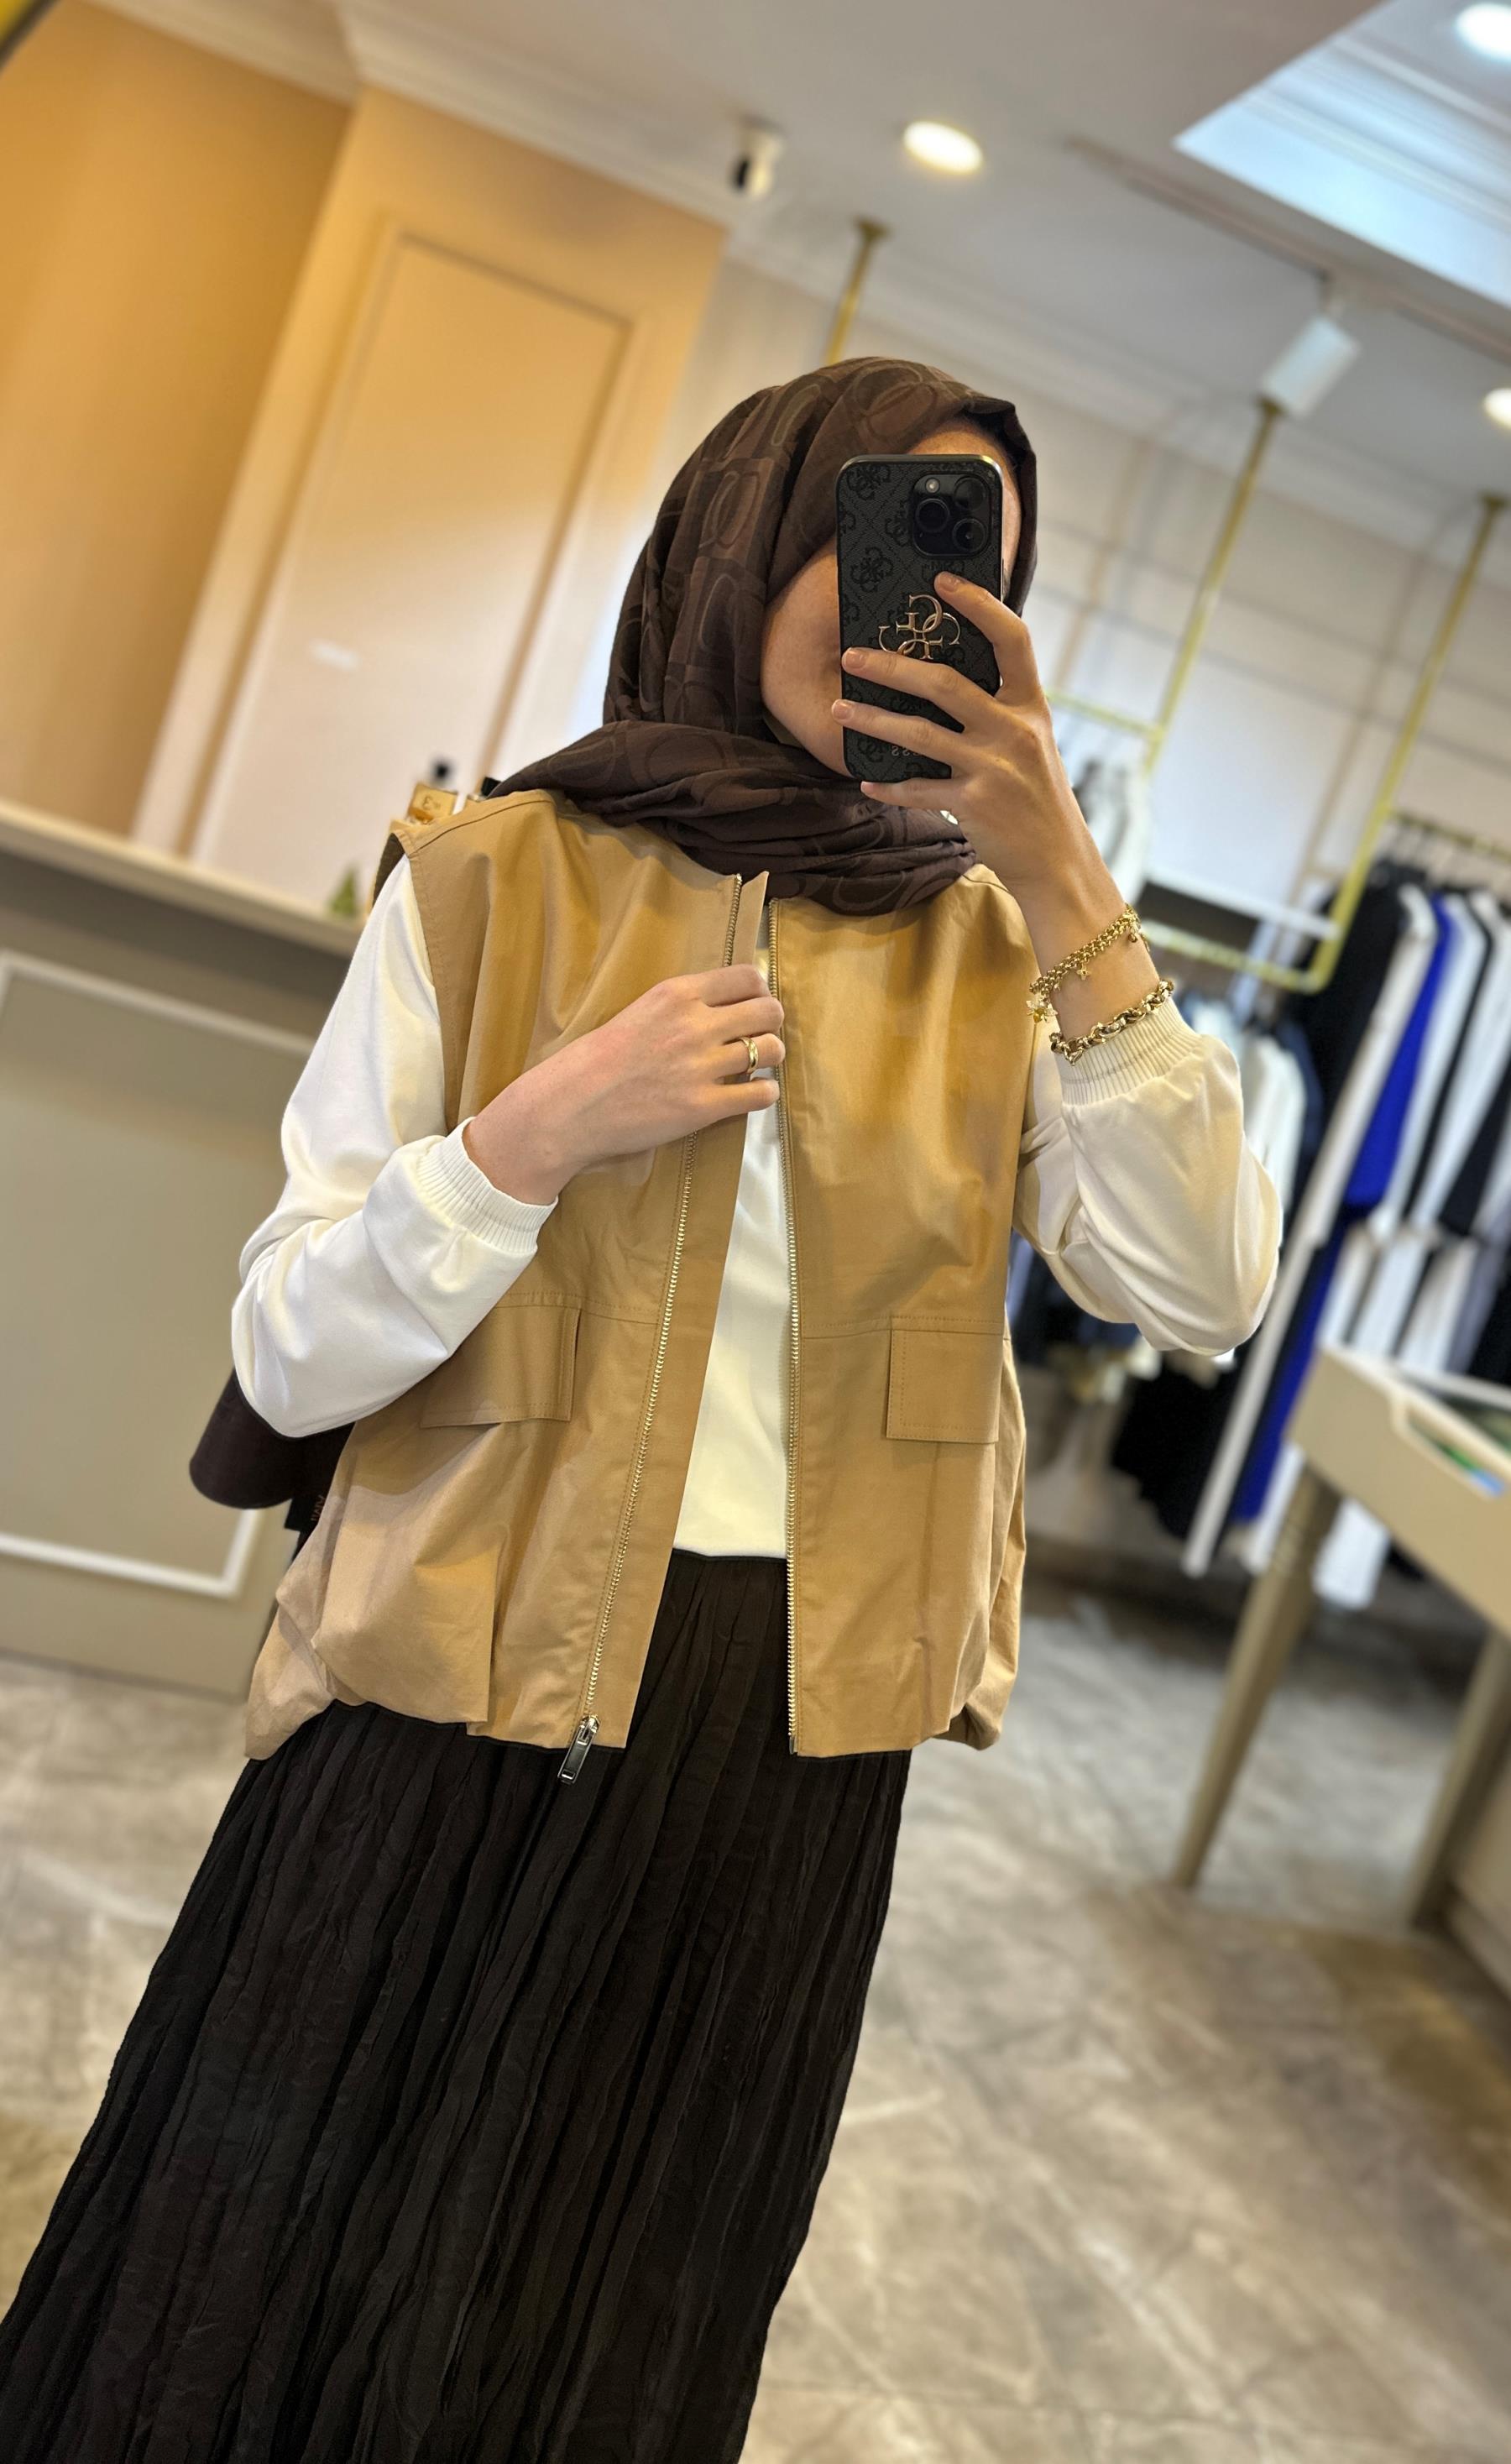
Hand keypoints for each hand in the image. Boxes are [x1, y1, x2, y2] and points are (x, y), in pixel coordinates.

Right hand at [463, 964, 783, 1202]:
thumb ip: (682, 1005)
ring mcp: (701, 1067)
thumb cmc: (598, 1060)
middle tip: (759, 1036)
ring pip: (771, 1051)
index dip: (759, 992)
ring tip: (756, 1066)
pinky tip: (752, 1093)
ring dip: (770, 1058)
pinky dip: (764, 1093)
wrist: (571, 1105)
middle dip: (771, 1024)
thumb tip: (725, 1005)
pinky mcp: (703, 1107)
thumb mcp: (640, 1011)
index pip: (747, 977)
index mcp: (677, 994)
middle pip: (769, 1011)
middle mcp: (694, 1025)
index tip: (752, 1005)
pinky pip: (761, 1094)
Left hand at [832, 572, 1159, 1031]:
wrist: (1057, 862)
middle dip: (892, 666)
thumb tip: (946, 677)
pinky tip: (868, 781)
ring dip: (873, 719)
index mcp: (1031, 706)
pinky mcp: (971, 805)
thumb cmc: (1038, 798)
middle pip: (945, 682)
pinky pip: (917, 788)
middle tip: (853, 654)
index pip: (1012, 638)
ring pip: (919, 733)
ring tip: (840, 709)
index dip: (978, 604)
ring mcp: (992, 769)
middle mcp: (1014, 731)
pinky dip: (889, 785)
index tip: (941, 581)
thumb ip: (1001, 709)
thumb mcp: (1034, 743)